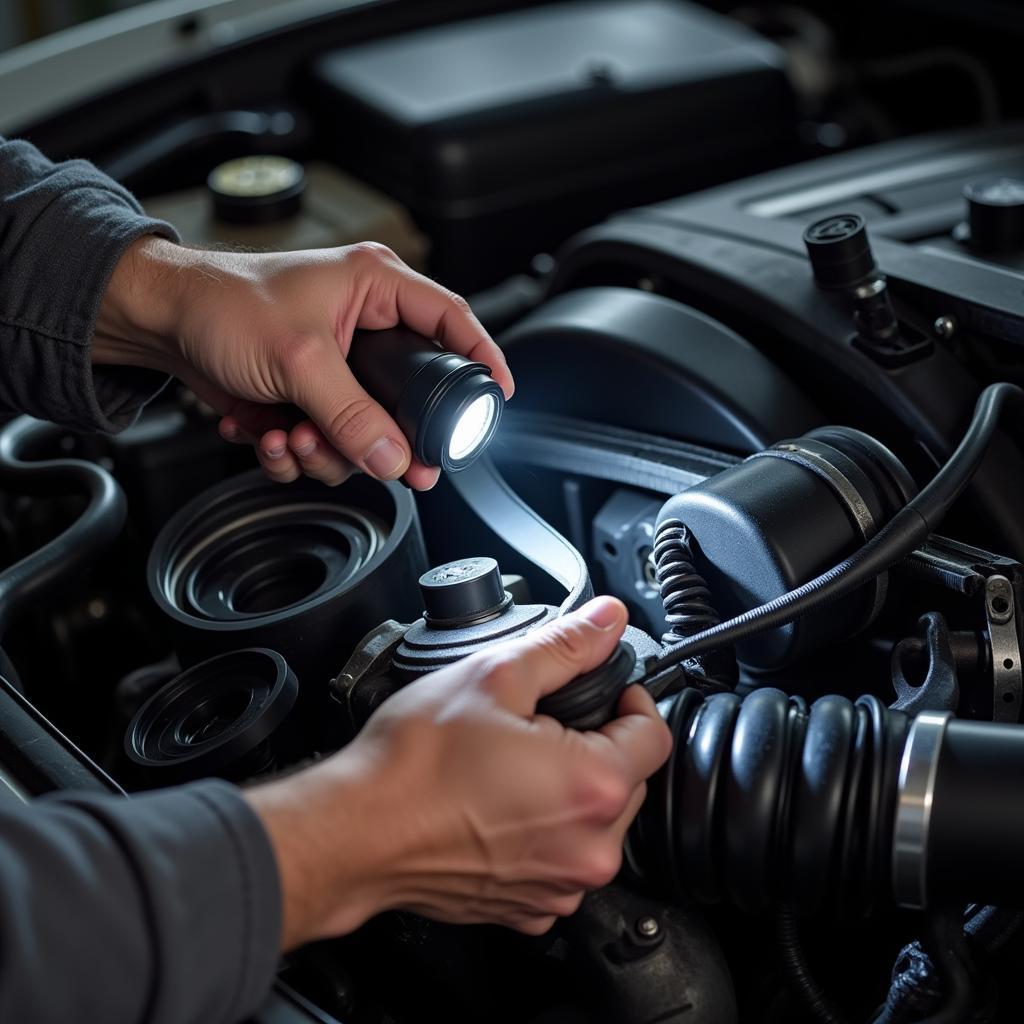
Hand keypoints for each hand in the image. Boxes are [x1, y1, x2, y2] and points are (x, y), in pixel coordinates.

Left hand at [93, 238, 512, 489]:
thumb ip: (352, 414)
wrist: (162, 323)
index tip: (497, 398)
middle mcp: (364, 328)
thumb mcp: (298, 359)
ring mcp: (336, 368)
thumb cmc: (222, 304)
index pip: (451, 321)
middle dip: (384, 439)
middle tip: (390, 465)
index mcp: (376, 289)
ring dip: (326, 450)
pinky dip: (294, 452)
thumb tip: (395, 457)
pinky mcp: (309, 398)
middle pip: (408, 398)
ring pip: (365, 432)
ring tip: (289, 436)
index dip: (482, 358)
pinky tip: (265, 433)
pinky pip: (325, 442)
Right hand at [244, 596, 671, 949]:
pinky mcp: (528, 907)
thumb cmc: (414, 764)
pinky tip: (500, 807)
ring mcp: (558, 887)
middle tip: (543, 724)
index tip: (600, 691)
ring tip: (514, 765)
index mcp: (593, 788)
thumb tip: (607, 621)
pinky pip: (561, 860)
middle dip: (597, 744)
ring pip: (595, 822)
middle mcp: (588, 850)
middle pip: (629, 780)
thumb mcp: (495, 675)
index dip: (629, 700)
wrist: (356, 831)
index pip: (655, 734)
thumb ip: (565, 646)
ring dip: (570, 790)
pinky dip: (544, 833)